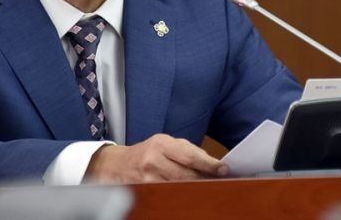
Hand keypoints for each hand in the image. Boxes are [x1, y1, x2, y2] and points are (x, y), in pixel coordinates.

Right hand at [85, 133, 228, 183]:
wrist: (117, 165)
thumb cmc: (148, 152)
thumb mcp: (166, 144)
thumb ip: (188, 152)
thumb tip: (213, 164)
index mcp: (161, 144)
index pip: (190, 156)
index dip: (208, 164)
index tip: (223, 169)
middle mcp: (153, 161)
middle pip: (186, 175)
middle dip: (205, 179)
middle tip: (221, 182)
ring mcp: (148, 179)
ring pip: (179, 188)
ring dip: (196, 189)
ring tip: (210, 190)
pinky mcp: (145, 193)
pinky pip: (169, 196)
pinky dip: (182, 196)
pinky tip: (192, 196)